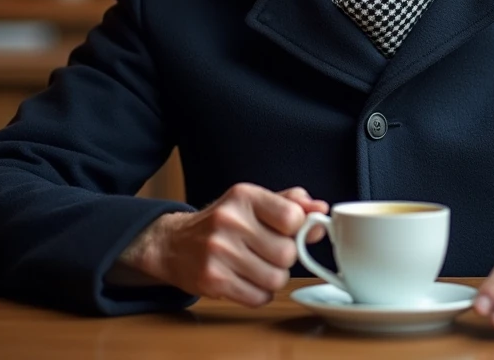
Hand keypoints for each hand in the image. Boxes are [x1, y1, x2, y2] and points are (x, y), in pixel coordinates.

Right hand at [115, 183, 328, 305]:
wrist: (173, 244)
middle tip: (269, 253)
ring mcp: (218, 252)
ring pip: (276, 279)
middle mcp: (229, 221)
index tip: (287, 232)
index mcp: (244, 196)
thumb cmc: (223, 223)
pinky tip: (246, 281)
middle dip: (285, 258)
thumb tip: (321, 211)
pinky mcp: (212, 280)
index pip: (292, 217)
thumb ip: (290, 204)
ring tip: (257, 267)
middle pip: (287, 253)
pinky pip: (258, 298)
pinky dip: (259, 294)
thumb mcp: (253, 203)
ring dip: (273, 278)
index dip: (297, 230)